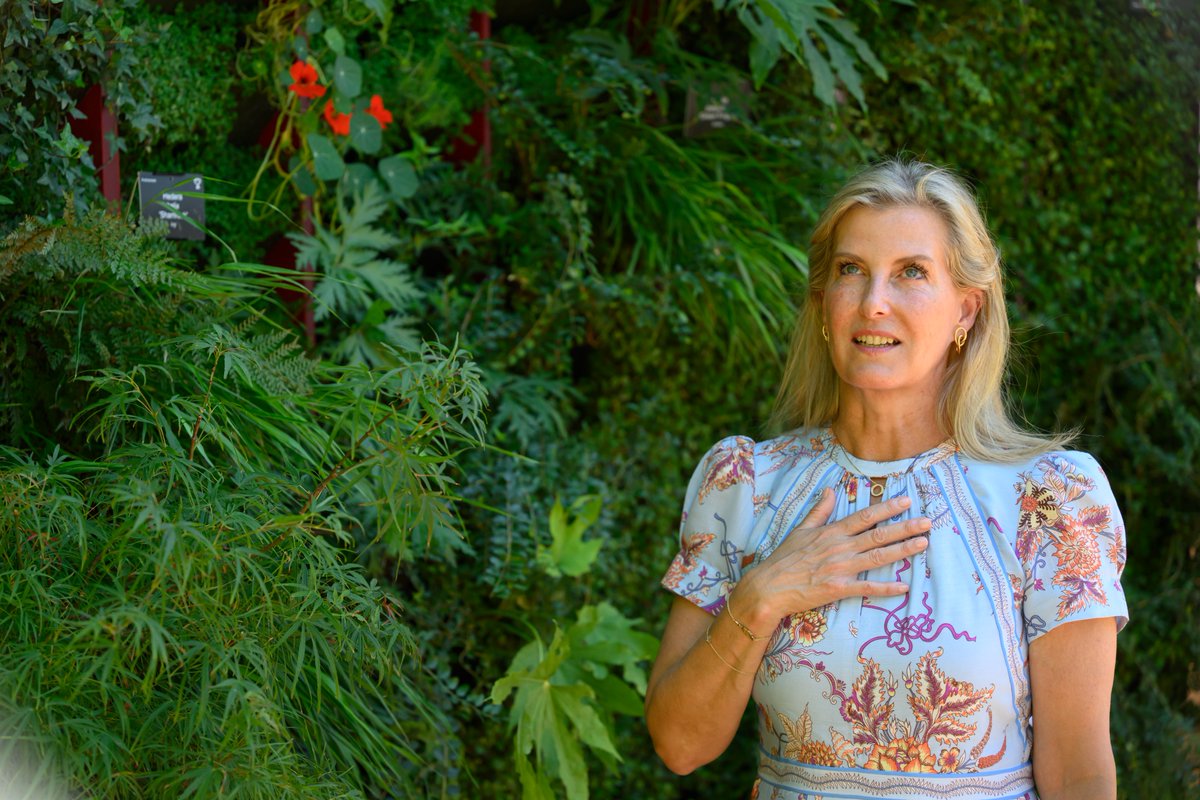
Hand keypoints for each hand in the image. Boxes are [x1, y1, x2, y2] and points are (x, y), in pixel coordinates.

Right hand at [733, 489, 929, 631]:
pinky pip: (867, 588)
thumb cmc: (784, 559)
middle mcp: (840, 547)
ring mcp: (840, 568)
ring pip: (878, 557)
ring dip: (903, 550)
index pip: (865, 516)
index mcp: (831, 532)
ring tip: (923, 544)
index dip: (887, 508)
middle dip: (905, 527)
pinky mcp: (838, 589)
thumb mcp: (800, 530)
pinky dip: (887, 589)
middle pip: (878, 535)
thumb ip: (818, 511)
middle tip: (928, 522)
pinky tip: (905, 587)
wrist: (769, 586)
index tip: (906, 501)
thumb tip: (829, 490)